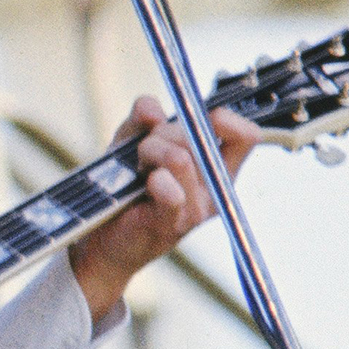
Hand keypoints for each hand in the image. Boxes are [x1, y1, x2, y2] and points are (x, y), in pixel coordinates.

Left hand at [67, 95, 260, 321]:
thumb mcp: (131, 143)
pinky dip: (154, 180)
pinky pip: (171, 191)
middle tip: (143, 148)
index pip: (246, 136)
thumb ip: (142, 119)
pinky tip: (145, 184)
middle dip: (165, 131)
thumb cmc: (123, 189)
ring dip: (150, 151)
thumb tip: (151, 108)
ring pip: (182, 158)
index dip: (225, 118)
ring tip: (137, 166)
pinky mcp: (171, 223)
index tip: (195, 116)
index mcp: (216, 168)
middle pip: (201, 137)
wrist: (102, 239)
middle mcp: (214, 189)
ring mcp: (196, 209)